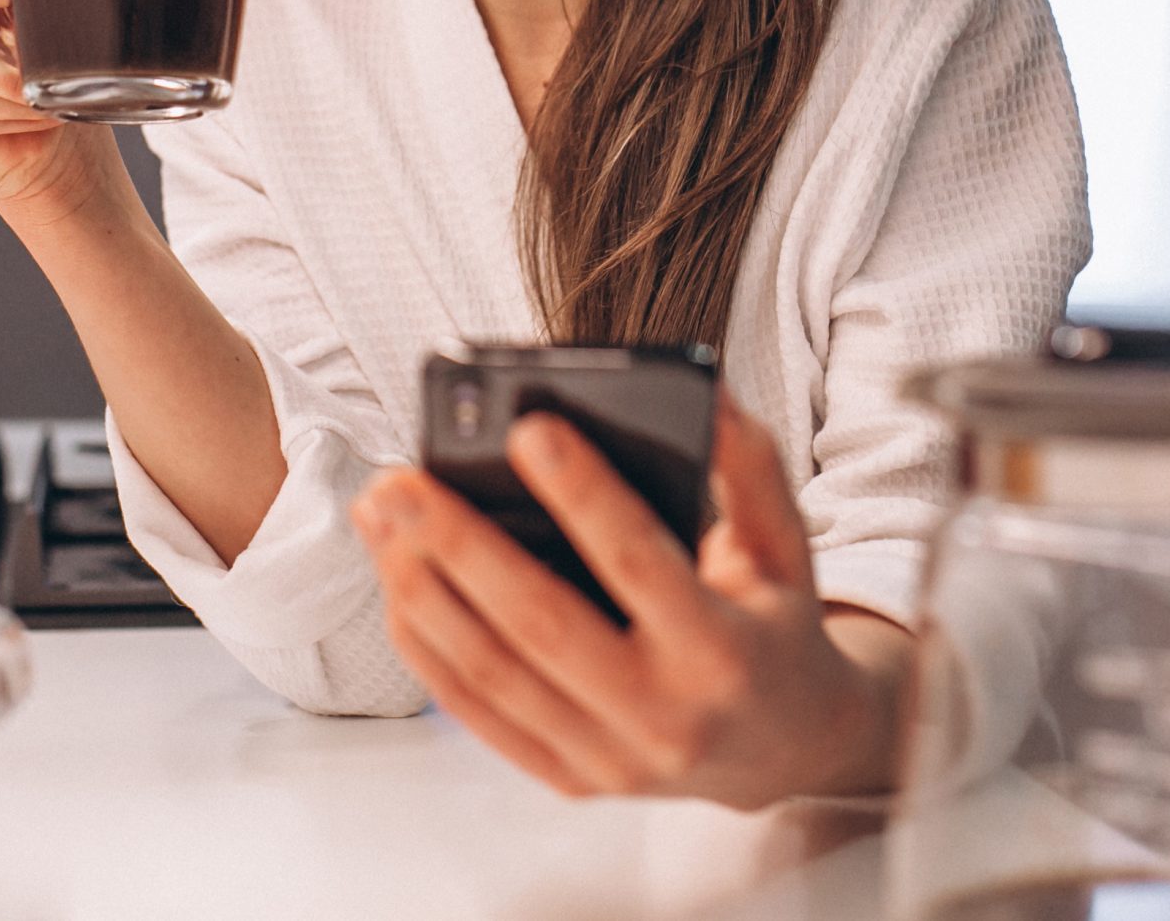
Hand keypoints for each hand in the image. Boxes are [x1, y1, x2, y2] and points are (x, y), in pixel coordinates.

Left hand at [350, 396, 911, 808]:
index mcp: (724, 651)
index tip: (529, 428)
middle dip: (459, 544)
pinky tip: (396, 583)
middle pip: (540, 623)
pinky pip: (478, 712)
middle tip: (399, 480)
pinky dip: (426, 647)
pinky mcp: (570, 778)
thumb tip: (704, 390)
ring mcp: (611, 759)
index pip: (640, 562)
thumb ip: (750, 466)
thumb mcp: (785, 545)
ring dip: (420, 589)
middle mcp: (665, 716)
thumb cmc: (775, 625)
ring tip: (379, 518)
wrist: (791, 751)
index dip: (584, 495)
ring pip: (492, 670)